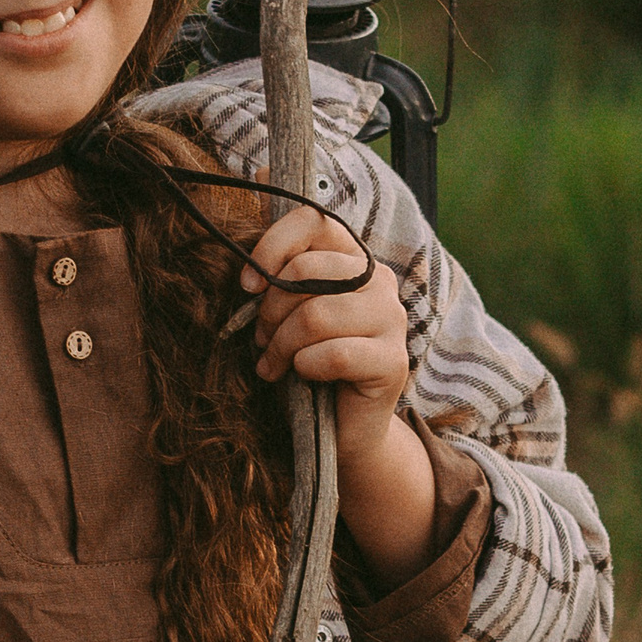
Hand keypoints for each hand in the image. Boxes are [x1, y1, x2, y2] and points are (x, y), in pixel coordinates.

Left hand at [243, 203, 406, 461]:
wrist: (340, 426)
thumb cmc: (306, 359)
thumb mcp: (286, 308)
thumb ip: (277, 270)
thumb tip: (255, 215)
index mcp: (353, 259)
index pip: (314, 221)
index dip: (272, 245)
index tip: (248, 284)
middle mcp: (380, 281)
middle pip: (308, 270)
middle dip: (270, 308)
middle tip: (262, 337)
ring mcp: (393, 320)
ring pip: (316, 315)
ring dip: (282, 343)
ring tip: (273, 362)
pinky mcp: (394, 362)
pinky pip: (332, 355)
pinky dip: (304, 368)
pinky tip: (301, 377)